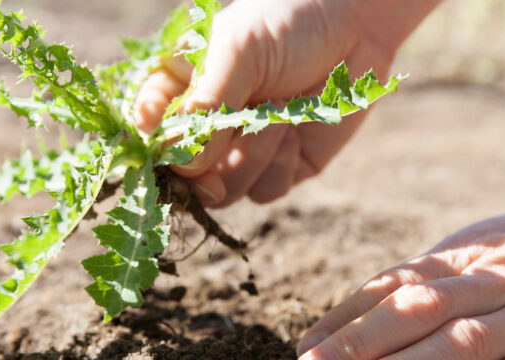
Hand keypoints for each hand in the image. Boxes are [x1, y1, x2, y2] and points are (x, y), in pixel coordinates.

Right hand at [134, 0, 437, 206]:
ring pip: (223, 192)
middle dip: (204, 168)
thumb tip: (186, 166)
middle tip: (231, 138)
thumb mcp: (237, 51)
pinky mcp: (281, 167)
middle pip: (182, 178)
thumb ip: (206, 105)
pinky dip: (279, 165)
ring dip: (249, 159)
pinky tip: (294, 128)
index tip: (169, 151)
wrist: (357, 23)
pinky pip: (265, 191)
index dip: (154, 152)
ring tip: (277, 117)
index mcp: (179, 93)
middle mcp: (205, 128)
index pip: (148, 136)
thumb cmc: (285, 22)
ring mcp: (241, 151)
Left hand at [297, 210, 504, 359]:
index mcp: (471, 254)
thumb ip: (437, 271)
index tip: (308, 343)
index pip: (396, 282)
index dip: (348, 314)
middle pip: (419, 309)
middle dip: (362, 341)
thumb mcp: (489, 245)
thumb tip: (372, 300)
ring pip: (465, 344)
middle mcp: (498, 283)